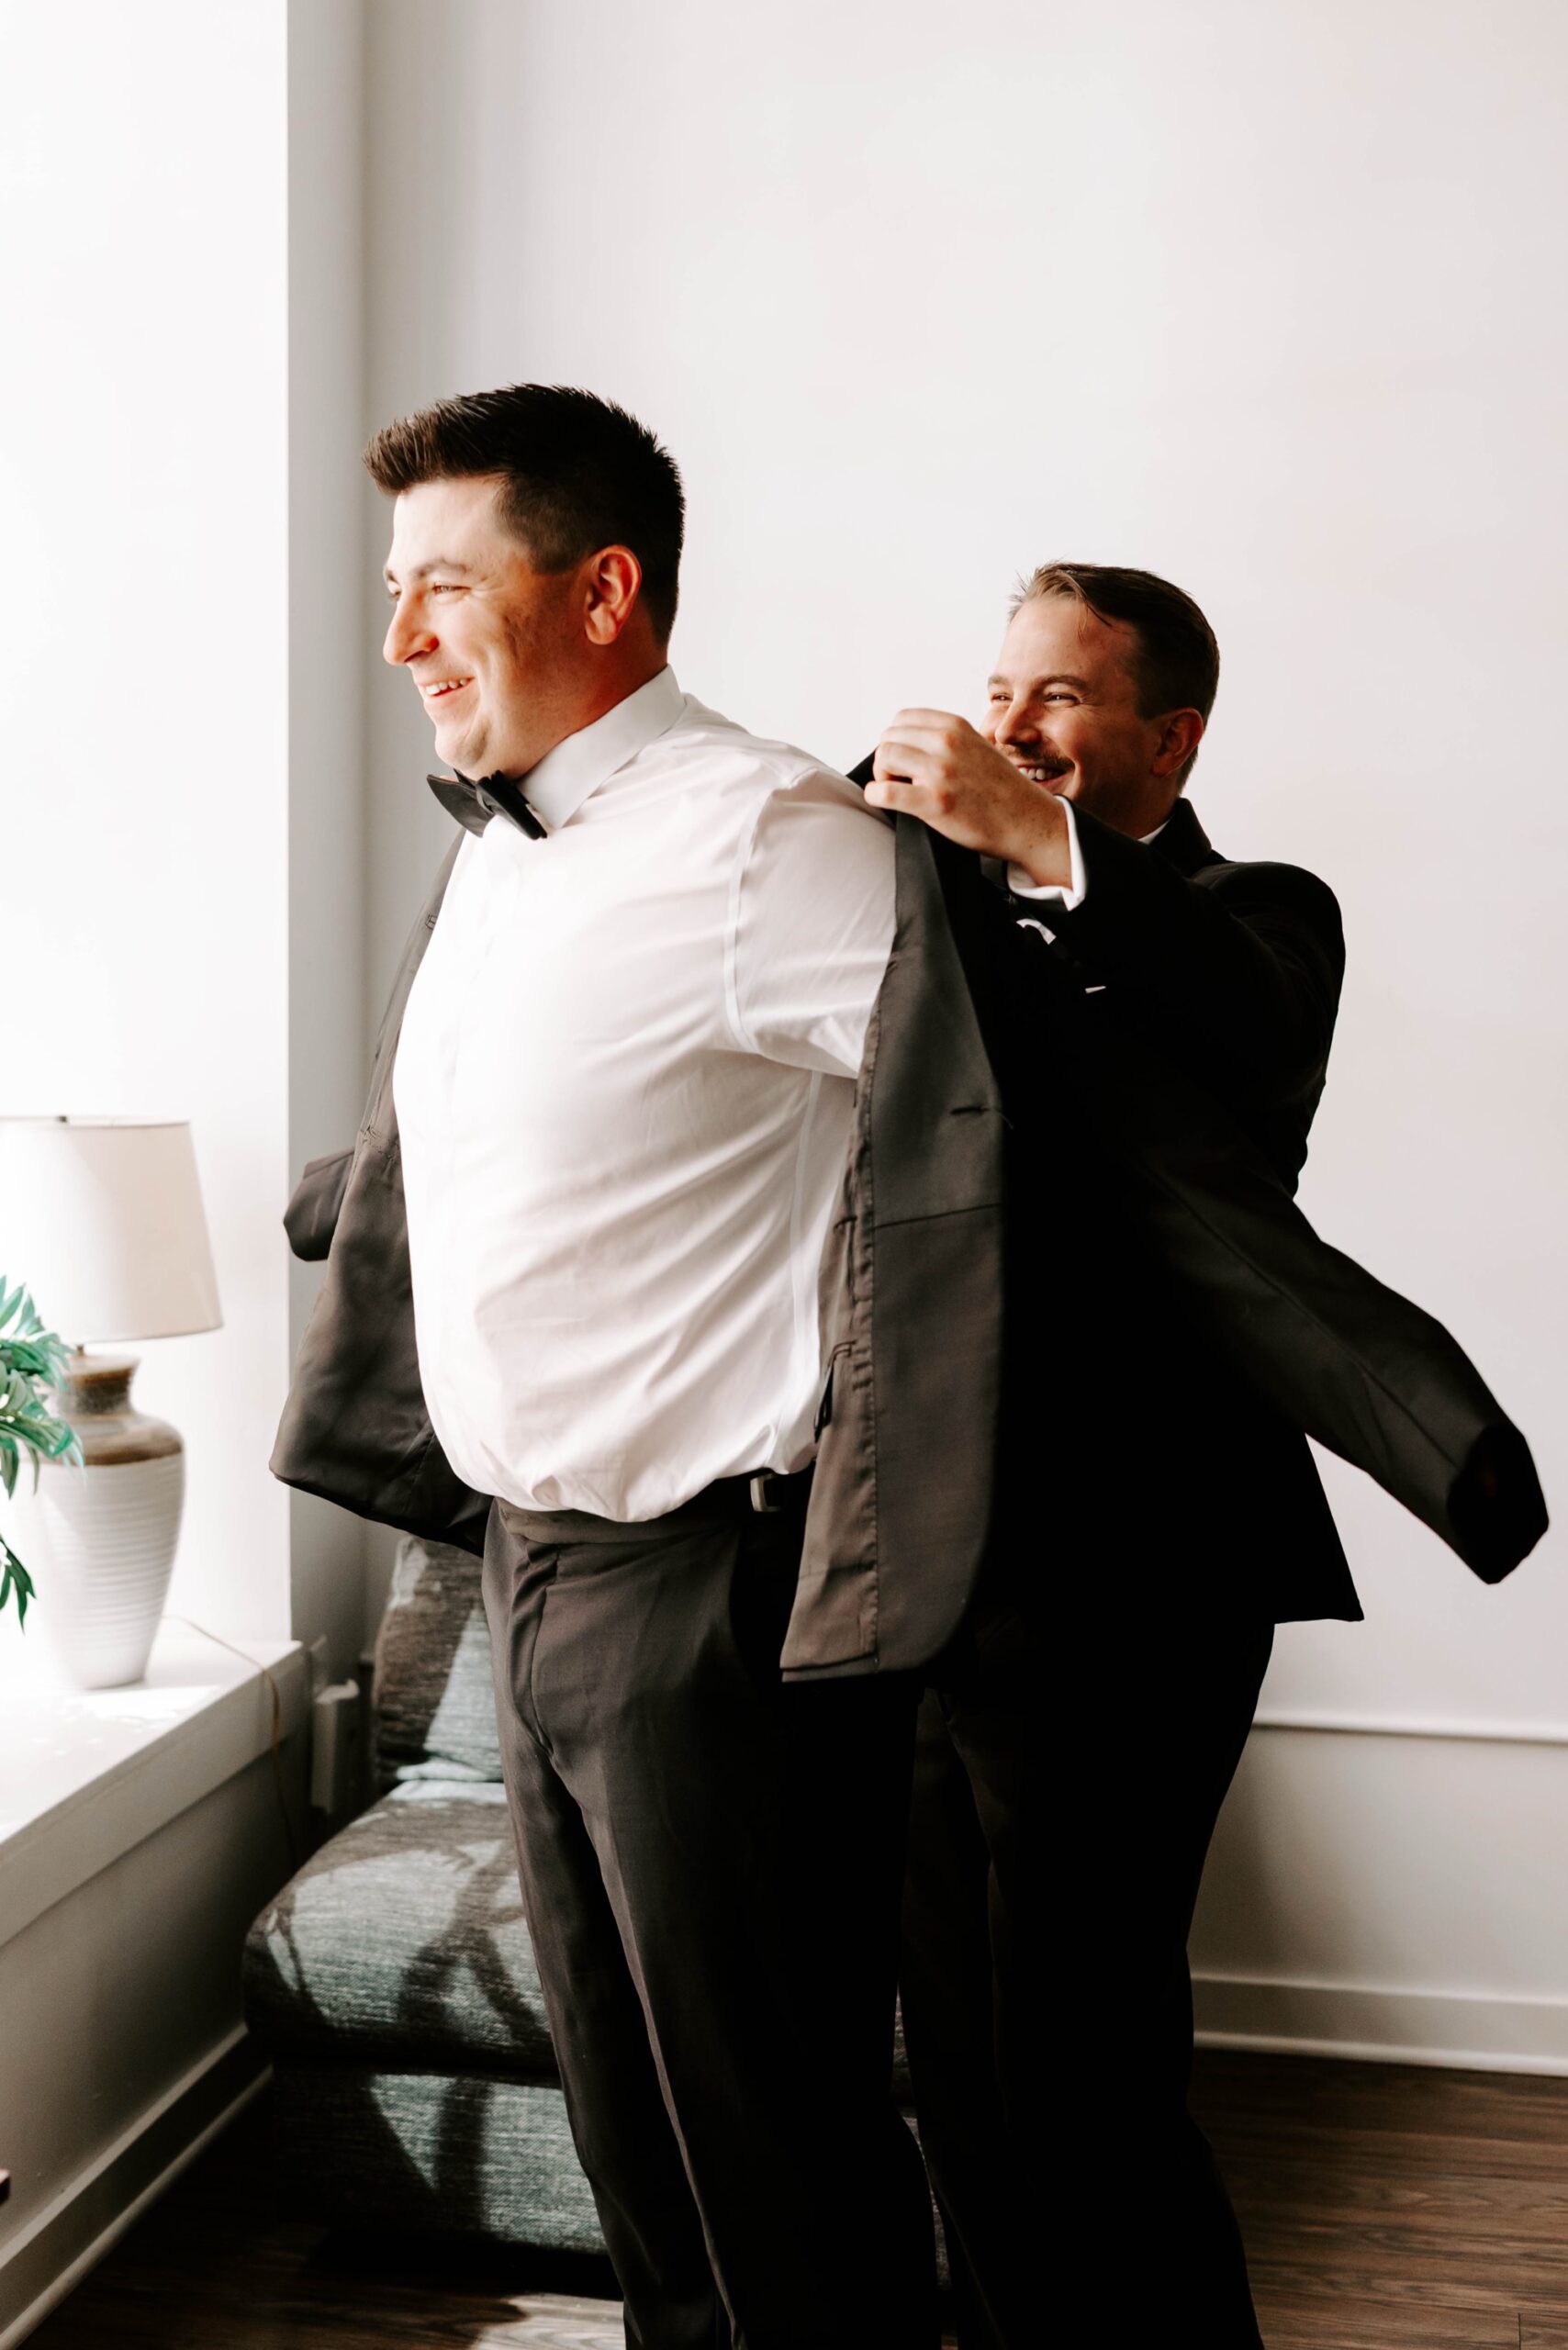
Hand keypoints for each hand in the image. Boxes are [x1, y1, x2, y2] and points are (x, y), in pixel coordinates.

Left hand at [865, 710, 1071, 886]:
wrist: (1027, 821)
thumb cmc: (1000, 790)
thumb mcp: (975, 746)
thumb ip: (944, 739)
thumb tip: (906, 743)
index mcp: (955, 725)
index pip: (902, 718)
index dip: (897, 740)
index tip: (905, 760)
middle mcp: (947, 742)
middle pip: (888, 738)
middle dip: (887, 760)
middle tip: (900, 780)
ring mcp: (940, 771)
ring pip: (884, 758)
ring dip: (883, 777)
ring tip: (901, 791)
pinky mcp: (934, 802)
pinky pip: (884, 792)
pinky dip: (876, 796)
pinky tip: (885, 801)